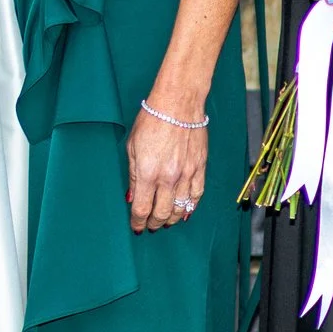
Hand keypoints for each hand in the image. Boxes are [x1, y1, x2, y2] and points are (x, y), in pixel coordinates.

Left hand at [126, 103, 208, 232]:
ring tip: (165, 221)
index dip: (138, 221)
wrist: (178, 104)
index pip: (142, 208)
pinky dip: (191, 207)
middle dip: (154, 223)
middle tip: (150, 226)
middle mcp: (168, 178)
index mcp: (148, 173)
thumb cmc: (152, 121)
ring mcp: (187, 174)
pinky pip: (197, 195)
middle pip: (162, 212)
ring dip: (171, 218)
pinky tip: (185, 212)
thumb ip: (133, 176)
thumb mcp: (132, 147)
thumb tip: (132, 197)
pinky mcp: (200, 168)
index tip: (136, 227)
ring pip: (181, 208)